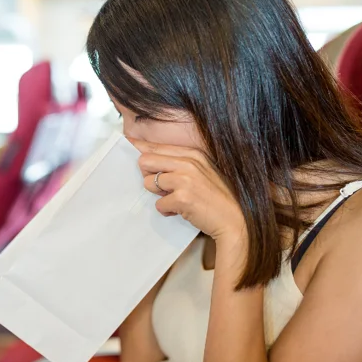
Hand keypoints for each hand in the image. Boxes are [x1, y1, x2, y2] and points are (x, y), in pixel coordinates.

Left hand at [128, 137, 245, 242]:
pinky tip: (181, 211)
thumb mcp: (201, 172)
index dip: (138, 146)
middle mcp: (188, 163)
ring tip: (176, 200)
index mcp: (192, 153)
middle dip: (148, 176)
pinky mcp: (182, 198)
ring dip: (159, 195)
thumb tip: (146, 159)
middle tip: (163, 188)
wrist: (236, 221)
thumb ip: (178, 164)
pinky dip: (167, 211)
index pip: (156, 146)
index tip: (125, 141)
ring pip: (148, 183)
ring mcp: (185, 180)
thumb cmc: (217, 198)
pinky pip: (158, 204)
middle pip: (145, 161)